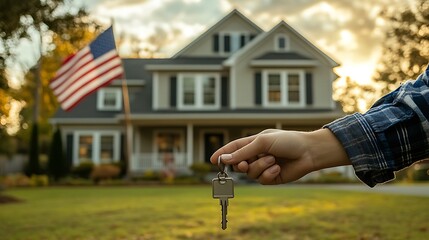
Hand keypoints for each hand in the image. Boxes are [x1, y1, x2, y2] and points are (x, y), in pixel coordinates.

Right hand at [210, 128, 349, 184]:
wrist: (308, 152)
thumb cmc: (287, 141)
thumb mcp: (263, 142)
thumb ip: (243, 151)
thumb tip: (226, 159)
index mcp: (254, 143)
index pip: (234, 148)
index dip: (223, 154)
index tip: (213, 160)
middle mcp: (257, 155)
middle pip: (239, 164)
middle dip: (240, 164)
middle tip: (243, 164)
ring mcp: (264, 167)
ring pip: (250, 173)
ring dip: (260, 167)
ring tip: (273, 160)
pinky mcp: (271, 178)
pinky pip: (261, 179)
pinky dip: (268, 174)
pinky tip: (278, 168)